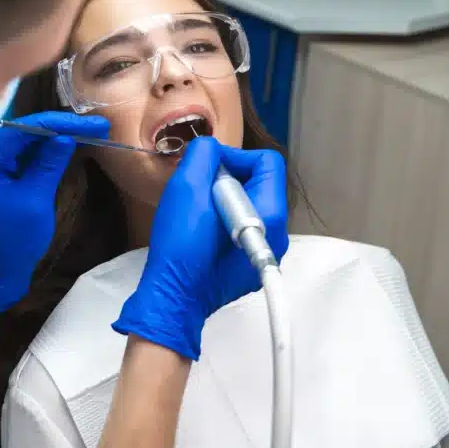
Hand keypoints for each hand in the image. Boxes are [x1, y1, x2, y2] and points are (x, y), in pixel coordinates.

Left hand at [0, 111, 108, 310]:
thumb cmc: (13, 240)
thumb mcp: (35, 200)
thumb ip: (48, 165)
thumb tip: (66, 136)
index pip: (22, 129)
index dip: (58, 123)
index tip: (91, 124)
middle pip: (26, 131)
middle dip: (61, 126)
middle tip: (96, 125)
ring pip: (30, 141)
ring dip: (59, 135)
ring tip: (91, 130)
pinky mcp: (6, 175)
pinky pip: (29, 155)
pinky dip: (51, 150)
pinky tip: (73, 143)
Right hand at [112, 137, 288, 359]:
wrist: (173, 299)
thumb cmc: (180, 250)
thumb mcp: (187, 187)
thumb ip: (205, 154)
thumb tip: (212, 149)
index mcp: (269, 215)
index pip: (268, 162)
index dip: (235, 157)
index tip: (210, 169)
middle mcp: (276, 235)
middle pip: (260, 184)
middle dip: (228, 180)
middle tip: (200, 192)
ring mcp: (263, 252)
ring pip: (249, 206)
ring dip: (223, 200)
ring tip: (198, 213)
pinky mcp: (249, 264)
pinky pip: (243, 227)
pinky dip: (223, 220)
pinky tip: (201, 231)